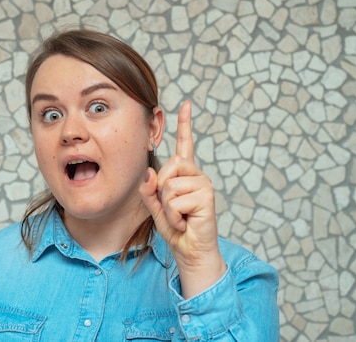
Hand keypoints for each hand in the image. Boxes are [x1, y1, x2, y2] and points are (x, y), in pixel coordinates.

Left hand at [140, 101, 225, 297]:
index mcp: (184, 174)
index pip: (185, 145)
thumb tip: (149, 171)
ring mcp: (203, 184)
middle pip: (169, 166)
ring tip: (179, 217)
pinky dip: (173, 216)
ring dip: (167, 207)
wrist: (190, 251)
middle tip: (172, 209)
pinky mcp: (206, 196)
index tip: (186, 104)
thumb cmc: (175, 228)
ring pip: (169, 185)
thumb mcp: (155, 206)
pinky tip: (185, 222)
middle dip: (162, 190)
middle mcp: (196, 175)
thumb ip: (149, 189)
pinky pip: (175, 200)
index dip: (185, 124)